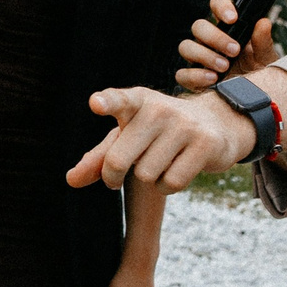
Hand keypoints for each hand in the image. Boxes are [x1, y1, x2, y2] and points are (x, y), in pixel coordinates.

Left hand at [68, 86, 250, 193]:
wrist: (216, 125)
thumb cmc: (159, 133)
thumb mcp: (128, 137)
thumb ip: (98, 157)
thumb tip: (70, 181)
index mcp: (137, 102)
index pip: (119, 101)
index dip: (107, 102)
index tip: (96, 104)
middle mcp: (159, 109)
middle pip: (120, 159)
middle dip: (113, 176)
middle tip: (116, 178)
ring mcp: (184, 125)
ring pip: (146, 176)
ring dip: (149, 178)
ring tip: (162, 161)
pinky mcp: (205, 144)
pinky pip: (171, 183)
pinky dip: (168, 186)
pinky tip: (177, 169)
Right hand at [174, 0, 279, 88]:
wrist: (255, 101)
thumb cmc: (260, 74)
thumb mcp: (266, 58)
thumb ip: (263, 42)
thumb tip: (263, 23)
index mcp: (227, 28)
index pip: (217, 6)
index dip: (221, 7)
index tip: (233, 18)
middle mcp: (209, 41)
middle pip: (198, 26)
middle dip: (215, 37)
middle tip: (234, 50)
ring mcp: (198, 59)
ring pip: (186, 47)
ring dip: (204, 55)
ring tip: (224, 67)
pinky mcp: (192, 79)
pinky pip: (182, 74)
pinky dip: (195, 75)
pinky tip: (213, 80)